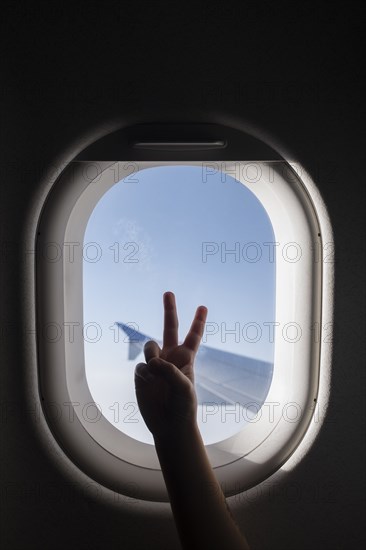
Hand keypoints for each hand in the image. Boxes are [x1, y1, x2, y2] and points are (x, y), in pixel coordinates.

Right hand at [134, 291, 207, 438]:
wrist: (169, 425)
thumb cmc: (183, 407)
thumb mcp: (183, 387)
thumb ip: (168, 370)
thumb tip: (150, 362)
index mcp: (186, 358)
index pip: (193, 336)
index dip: (198, 322)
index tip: (203, 307)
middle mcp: (170, 357)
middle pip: (170, 327)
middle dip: (169, 309)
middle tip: (169, 292)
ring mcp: (155, 364)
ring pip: (149, 346)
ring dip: (153, 355)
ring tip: (157, 372)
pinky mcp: (142, 374)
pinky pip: (141, 366)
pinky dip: (145, 375)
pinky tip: (149, 386)